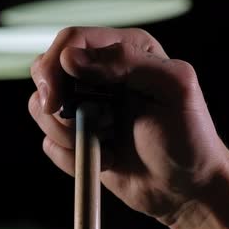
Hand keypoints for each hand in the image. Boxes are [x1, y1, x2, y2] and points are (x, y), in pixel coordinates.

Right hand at [28, 27, 228, 224]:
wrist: (187, 189)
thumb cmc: (189, 137)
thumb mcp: (173, 88)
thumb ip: (127, 62)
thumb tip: (69, 58)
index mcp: (125, 51)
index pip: (72, 40)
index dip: (55, 65)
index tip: (56, 99)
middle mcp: (100, 74)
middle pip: (46, 68)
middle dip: (53, 98)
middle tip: (75, 121)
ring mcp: (86, 107)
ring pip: (39, 106)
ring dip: (65, 132)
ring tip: (105, 145)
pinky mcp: (78, 138)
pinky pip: (49, 142)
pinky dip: (69, 157)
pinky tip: (105, 161)